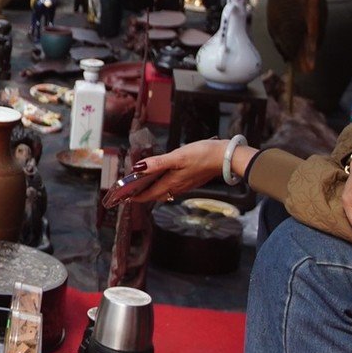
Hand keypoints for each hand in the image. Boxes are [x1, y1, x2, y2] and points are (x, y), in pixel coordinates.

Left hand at [100, 139, 226, 209]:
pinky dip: (164, 184)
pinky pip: (174, 186)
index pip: (149, 194)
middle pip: (156, 194)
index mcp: (172, 183)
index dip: (136, 197)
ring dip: (153, 189)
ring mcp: (186, 184)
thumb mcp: (177, 157)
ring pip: (166, 190)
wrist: (226, 157)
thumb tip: (138, 168)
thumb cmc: (203, 155)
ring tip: (143, 184)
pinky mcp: (192, 179)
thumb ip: (157, 163)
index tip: (124, 197)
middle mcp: (178, 187)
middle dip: (143, 194)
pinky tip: (164, 177)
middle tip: (131, 191)